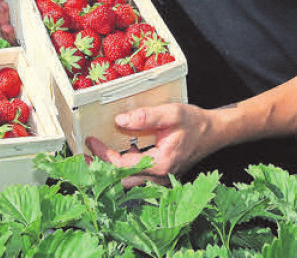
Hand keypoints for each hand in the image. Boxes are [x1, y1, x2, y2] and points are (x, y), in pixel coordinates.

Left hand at [85, 103, 218, 187]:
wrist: (214, 132)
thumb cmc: (195, 123)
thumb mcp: (171, 114)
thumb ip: (146, 118)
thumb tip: (119, 121)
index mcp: (160, 165)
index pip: (122, 165)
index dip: (103, 154)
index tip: (91, 140)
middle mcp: (159, 178)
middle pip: (120, 180)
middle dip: (99, 170)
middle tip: (82, 158)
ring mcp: (160, 179)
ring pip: (127, 182)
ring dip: (109, 171)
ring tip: (91, 159)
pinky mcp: (160, 176)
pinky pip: (135, 178)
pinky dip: (120, 169)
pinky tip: (112, 158)